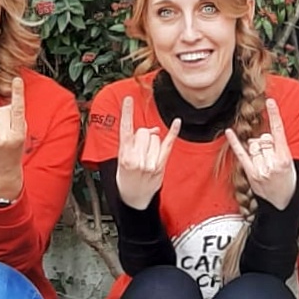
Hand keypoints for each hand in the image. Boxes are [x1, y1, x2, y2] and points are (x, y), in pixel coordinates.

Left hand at [0, 77, 26, 202]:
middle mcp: (4, 135)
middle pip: (4, 110)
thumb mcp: (21, 137)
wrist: (2, 173)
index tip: (17, 79)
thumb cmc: (12, 154)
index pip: (18, 109)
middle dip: (4, 113)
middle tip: (5, 127)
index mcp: (18, 134)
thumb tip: (8, 102)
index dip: (18, 93)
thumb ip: (16, 120)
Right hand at [115, 94, 179, 210]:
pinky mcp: (161, 164)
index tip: (128, 99)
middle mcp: (137, 158)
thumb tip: (152, 130)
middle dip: (143, 135)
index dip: (126, 113)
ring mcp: (150, 162)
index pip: (125, 129)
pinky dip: (173, 132)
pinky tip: (177, 122)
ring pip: (155, 137)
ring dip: (152, 142)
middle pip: (144, 132)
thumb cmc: (126, 179)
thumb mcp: (121, 160)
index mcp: (124, 155)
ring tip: (146, 155)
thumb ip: (133, 143)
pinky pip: (168, 144)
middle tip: (139, 148)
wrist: (133, 198)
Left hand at [224, 98, 298, 209]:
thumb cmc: (288, 182)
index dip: (274, 115)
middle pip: (263, 139)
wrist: (282, 204)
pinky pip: (241, 154)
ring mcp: (260, 169)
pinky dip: (235, 142)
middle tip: (271, 154)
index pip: (278, 132)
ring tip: (264, 160)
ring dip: (256, 148)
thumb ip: (279, 147)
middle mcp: (272, 163)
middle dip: (266, 141)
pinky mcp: (250, 174)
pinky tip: (230, 132)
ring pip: (253, 145)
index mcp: (285, 158)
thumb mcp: (290, 163)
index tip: (270, 102)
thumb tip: (264, 136)